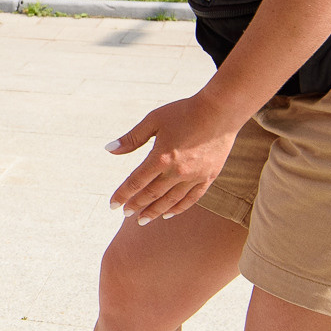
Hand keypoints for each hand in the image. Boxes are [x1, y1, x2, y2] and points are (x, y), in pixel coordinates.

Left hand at [106, 96, 240, 224]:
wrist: (220, 111)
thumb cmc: (184, 111)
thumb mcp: (154, 120)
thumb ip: (132, 138)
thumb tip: (109, 149)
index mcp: (161, 157)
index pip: (136, 182)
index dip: (122, 194)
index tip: (113, 204)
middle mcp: (177, 171)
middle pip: (152, 194)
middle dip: (136, 205)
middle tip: (125, 214)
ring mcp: (194, 176)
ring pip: (170, 201)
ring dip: (155, 211)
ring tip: (143, 220)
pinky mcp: (209, 177)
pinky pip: (191, 198)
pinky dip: (178, 208)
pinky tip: (168, 214)